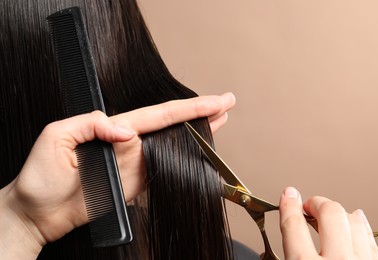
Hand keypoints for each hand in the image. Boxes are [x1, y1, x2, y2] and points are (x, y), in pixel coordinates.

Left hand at [0, 93, 234, 258]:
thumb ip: (92, 124)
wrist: (38, 213)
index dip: (188, 108)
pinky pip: (165, 171)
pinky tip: (198, 156)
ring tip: (221, 122)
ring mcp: (134, 165)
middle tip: (226, 104)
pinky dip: (184, 162)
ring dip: (198, 135)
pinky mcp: (134, 185)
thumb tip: (125, 130)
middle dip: (201, 114)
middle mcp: (129, 144)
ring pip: (173, 146)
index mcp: (114, 127)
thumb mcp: (56, 136)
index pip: (159, 114)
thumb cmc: (40, 175)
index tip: (214, 102)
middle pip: (173, 125)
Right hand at [279, 187, 377, 258]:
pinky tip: (356, 219)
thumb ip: (286, 256)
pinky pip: (371, 239)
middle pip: (329, 214)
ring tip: (329, 212)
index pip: (294, 225)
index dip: (289, 205)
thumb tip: (271, 249)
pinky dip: (360, 226)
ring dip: (339, 213)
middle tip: (309, 205)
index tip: (289, 196)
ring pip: (354, 221)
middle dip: (316, 203)